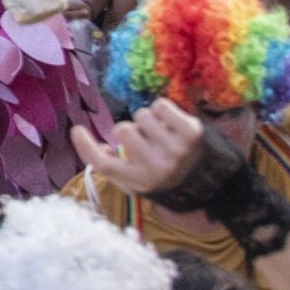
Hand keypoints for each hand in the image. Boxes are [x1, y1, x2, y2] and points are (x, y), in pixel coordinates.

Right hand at [70, 99, 204, 196]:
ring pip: (142, 115)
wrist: (212, 181)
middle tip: (144, 139)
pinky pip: (161, 105)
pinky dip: (163, 110)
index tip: (77, 130)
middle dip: (130, 130)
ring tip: (160, 132)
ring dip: (147, 121)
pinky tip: (170, 124)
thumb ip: (113, 168)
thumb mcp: (136, 183)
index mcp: (139, 181)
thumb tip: (100, 146)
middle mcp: (156, 166)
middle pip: (122, 130)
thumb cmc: (166, 178)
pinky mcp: (191, 132)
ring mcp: (175, 149)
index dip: (85, 145)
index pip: (102, 164)